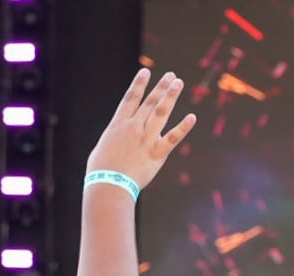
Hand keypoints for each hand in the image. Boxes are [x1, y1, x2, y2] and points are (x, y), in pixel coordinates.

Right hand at [86, 69, 195, 191]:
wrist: (108, 184)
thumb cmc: (101, 170)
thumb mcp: (104, 148)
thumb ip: (116, 140)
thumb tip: (120, 141)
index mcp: (118, 125)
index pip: (130, 99)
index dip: (139, 84)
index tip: (146, 71)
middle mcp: (133, 128)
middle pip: (150, 102)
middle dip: (161, 87)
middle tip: (171, 76)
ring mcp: (146, 139)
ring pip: (161, 113)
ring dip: (170, 96)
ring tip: (179, 83)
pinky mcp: (157, 154)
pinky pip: (172, 138)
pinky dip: (183, 128)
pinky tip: (192, 117)